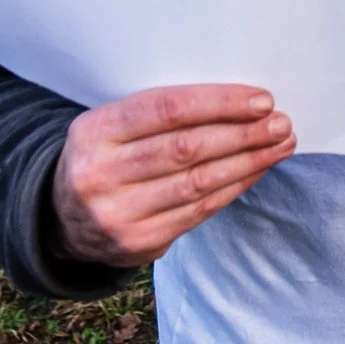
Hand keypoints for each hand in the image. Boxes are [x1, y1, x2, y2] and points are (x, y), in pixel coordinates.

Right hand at [50, 85, 295, 267]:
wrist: (62, 215)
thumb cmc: (108, 154)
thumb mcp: (114, 123)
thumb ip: (161, 111)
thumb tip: (241, 102)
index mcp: (95, 130)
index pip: (168, 109)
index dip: (220, 103)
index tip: (262, 100)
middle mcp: (100, 173)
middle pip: (187, 148)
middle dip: (243, 134)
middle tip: (282, 123)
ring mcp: (116, 213)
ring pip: (197, 183)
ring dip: (248, 162)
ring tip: (280, 145)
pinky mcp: (137, 243)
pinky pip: (198, 212)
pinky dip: (233, 188)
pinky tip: (256, 172)